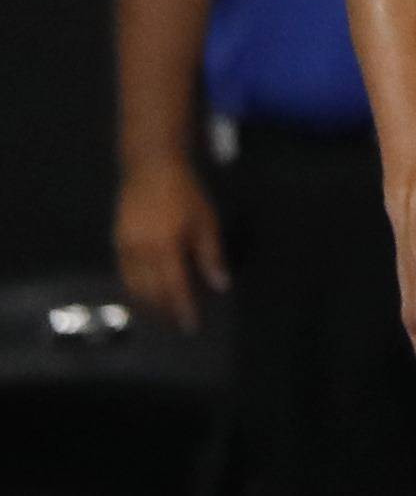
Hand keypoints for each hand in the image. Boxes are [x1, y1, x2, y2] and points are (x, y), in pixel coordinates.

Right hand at [114, 159, 228, 332]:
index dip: (184, 310)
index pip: (175, 289)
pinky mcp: (116, 244)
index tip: (192, 326)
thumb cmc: (185, 193)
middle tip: (178, 322)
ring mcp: (125, 250)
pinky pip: (124, 276)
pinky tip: (146, 293)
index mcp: (167, 247)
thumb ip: (211, 255)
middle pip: (152, 294)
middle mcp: (142, 253)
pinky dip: (135, 289)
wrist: (151, 168)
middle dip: (166, 311)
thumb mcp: (206, 221)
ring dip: (149, 305)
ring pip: (134, 289)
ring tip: (164, 313)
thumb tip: (220, 285)